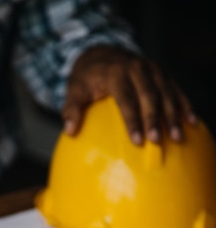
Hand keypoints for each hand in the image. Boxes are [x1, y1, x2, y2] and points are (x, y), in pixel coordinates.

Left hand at [63, 45, 196, 144]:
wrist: (101, 53)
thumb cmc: (86, 78)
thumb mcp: (74, 90)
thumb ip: (72, 109)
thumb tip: (70, 131)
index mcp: (115, 73)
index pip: (125, 99)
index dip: (132, 120)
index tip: (137, 141)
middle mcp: (136, 67)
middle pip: (149, 95)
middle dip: (154, 119)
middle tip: (158, 141)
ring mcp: (151, 69)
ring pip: (165, 92)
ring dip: (173, 115)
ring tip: (177, 137)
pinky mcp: (161, 72)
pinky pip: (174, 89)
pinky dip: (183, 104)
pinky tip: (190, 122)